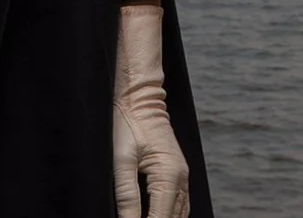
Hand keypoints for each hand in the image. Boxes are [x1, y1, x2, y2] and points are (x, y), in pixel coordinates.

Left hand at [112, 0, 188, 217]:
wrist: (139, 97)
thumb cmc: (127, 124)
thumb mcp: (120, 160)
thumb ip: (127, 195)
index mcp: (168, 176)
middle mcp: (181, 179)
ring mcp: (182, 176)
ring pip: (180, 215)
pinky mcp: (178, 173)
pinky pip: (179, 204)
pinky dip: (169, 215)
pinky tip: (156, 217)